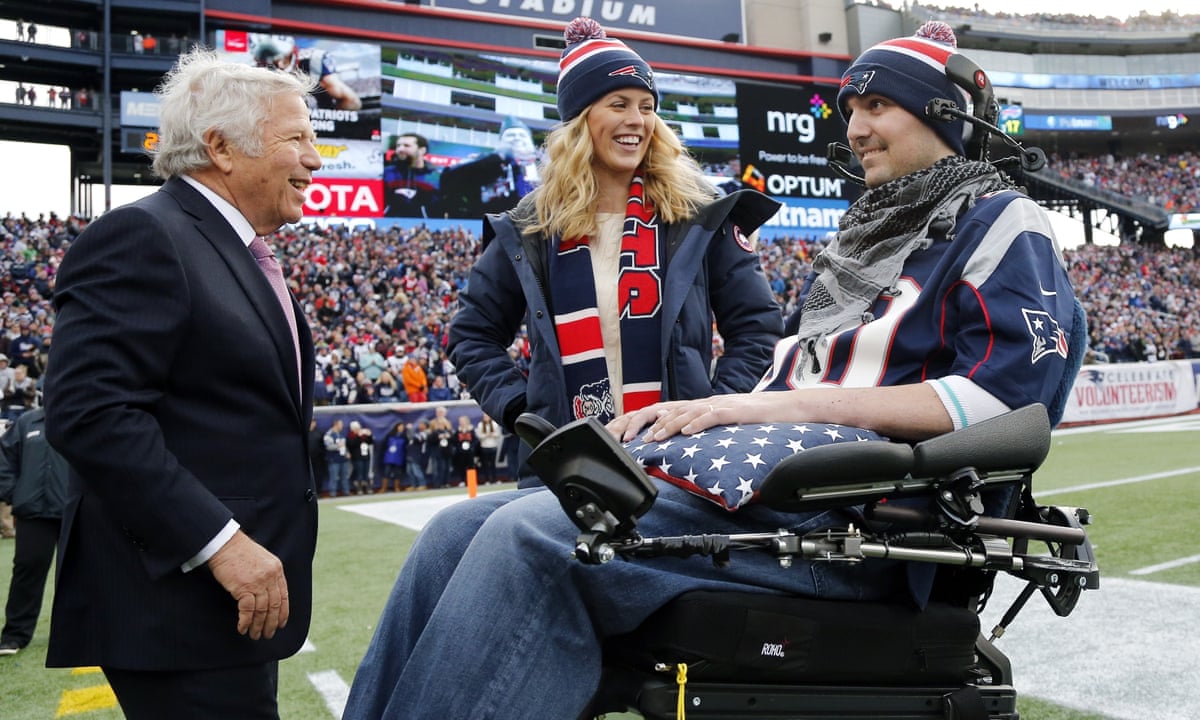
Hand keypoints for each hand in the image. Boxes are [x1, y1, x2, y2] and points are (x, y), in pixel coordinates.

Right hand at [207, 530, 288, 639]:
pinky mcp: (243, 587)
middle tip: (267, 635)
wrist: (225, 543)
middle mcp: (270, 577)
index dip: (282, 613)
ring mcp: (258, 582)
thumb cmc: (240, 552)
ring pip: (262, 610)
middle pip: (274, 606)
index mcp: (277, 570)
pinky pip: (248, 610)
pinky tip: (242, 628)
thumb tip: (268, 594)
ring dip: (258, 626)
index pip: (284, 596)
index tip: (280, 624)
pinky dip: (246, 621)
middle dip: (271, 623)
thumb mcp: (262, 560)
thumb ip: (268, 575)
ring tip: (255, 635)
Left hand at [609, 393, 800, 443]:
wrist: (787, 408)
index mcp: (706, 406)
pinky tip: (687, 432)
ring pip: (689, 413)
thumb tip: (688, 440)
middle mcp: (710, 403)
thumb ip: (709, 428)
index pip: (673, 411)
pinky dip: (698, 424)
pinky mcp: (736, 411)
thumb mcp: (728, 423)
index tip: (637, 434)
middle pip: (675, 411)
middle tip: (638, 439)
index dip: (653, 421)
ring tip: (655, 437)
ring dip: (670, 426)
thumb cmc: (759, 418)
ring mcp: (722, 405)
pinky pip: (713, 416)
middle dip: (654, 425)